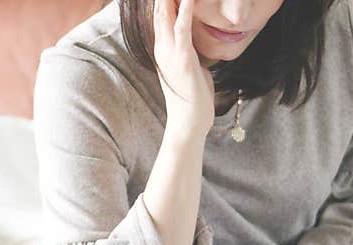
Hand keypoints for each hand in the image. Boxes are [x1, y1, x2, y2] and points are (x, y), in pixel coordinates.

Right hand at [153, 0, 214, 136]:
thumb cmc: (193, 98)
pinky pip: (182, 28)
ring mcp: (170, 53)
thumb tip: (193, 45)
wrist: (189, 123)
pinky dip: (184, 11)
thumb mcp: (191, 68)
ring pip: (167, 15)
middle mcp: (162, 49)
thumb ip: (189, 53)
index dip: (162, 0)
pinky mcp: (182, 58)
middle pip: (159, 11)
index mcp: (163, 50)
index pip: (160, 16)